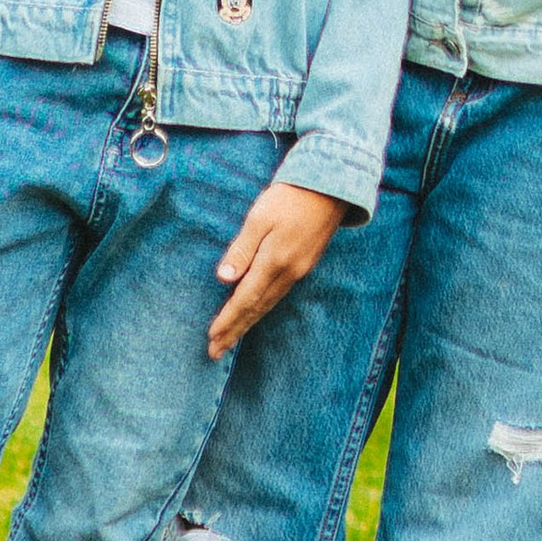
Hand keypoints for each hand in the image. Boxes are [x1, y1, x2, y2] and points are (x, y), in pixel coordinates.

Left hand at [209, 181, 348, 357]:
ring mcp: (298, 270)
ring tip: (230, 339)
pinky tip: (255, 311)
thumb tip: (223, 278)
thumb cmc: (289, 197)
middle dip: (235, 330)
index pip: (245, 299)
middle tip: (215, 351)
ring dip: (247, 323)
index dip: (228, 319)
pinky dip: (262, 308)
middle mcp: (288, 272)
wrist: (330, 188)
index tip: (212, 338)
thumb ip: (241, 249)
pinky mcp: (304, 264)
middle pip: (256, 308)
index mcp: (273, 261)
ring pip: (268, 304)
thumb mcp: (259, 217)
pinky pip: (278, 294)